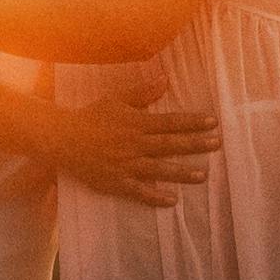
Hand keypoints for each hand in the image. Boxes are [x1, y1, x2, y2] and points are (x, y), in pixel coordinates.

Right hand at [45, 92, 221, 207]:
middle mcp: (134, 143)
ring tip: (203, 175)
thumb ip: (142, 93)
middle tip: (217, 144)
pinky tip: (172, 200)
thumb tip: (165, 79)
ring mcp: (126, 164)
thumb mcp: (116, 99)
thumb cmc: (91, 117)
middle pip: (170, 144)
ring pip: (159, 169)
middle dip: (196, 144)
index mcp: (136, 122)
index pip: (171, 122)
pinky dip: (155, 196)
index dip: (193, 122)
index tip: (213, 122)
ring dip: (182, 172)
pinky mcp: (116, 181)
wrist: (62, 138)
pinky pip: (139, 191)